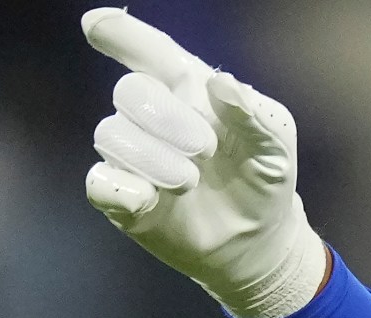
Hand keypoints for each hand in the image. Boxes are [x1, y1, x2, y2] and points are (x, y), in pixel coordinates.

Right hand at [81, 8, 328, 317]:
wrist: (257, 240)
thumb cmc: (263, 179)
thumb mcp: (276, 146)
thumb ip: (253, 115)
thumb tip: (221, 83)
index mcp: (191, 90)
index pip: (152, 52)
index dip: (122, 33)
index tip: (94, 24)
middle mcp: (153, 116)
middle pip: (130, 90)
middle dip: (166, 117)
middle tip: (205, 149)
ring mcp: (133, 155)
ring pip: (112, 134)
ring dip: (153, 159)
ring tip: (190, 182)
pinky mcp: (121, 196)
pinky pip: (99, 182)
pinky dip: (122, 189)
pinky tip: (150, 200)